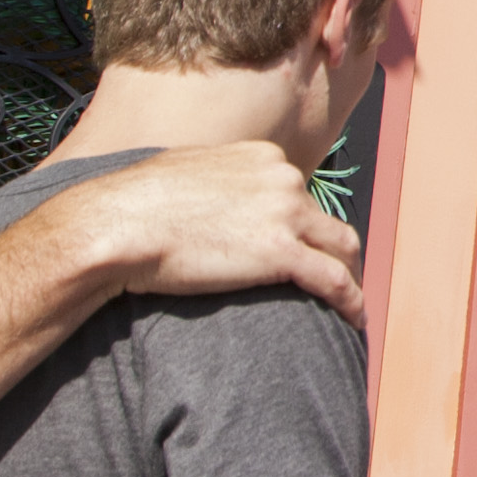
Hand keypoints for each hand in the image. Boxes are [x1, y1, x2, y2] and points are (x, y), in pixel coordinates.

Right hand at [69, 143, 364, 319]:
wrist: (121, 224)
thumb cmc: (137, 204)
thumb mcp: (185, 173)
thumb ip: (213, 183)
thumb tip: (208, 202)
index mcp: (261, 157)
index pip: (298, 193)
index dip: (304, 224)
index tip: (304, 247)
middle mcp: (283, 178)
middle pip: (326, 219)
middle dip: (332, 250)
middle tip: (333, 277)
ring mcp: (286, 214)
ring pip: (342, 247)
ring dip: (350, 274)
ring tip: (348, 302)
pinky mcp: (282, 253)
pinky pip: (335, 280)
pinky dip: (351, 301)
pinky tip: (354, 318)